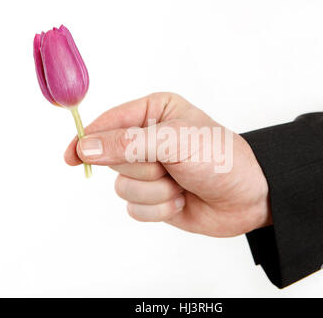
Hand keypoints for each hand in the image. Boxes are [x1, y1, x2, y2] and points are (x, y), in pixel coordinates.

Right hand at [64, 93, 270, 236]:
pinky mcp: (154, 198)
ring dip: (154, 192)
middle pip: (112, 159)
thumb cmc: (219, 158)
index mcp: (154, 113)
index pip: (108, 123)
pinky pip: (134, 209)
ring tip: (180, 185)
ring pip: (122, 188)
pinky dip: (158, 209)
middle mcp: (148, 140)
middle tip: (170, 167)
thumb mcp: (174, 142)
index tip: (72, 156)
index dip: (88, 139)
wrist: (249, 197)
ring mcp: (151, 171)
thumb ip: (127, 144)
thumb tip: (84, 146)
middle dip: (143, 169)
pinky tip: (181, 201)